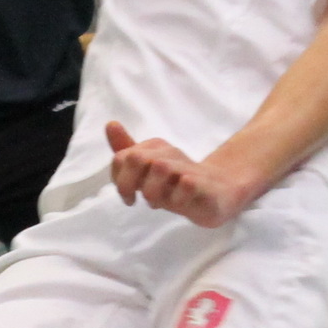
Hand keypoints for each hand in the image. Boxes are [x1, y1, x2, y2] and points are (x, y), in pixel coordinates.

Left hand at [103, 120, 256, 228]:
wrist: (218, 192)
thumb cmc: (177, 183)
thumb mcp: (148, 171)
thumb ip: (127, 151)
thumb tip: (110, 124)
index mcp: (154, 149)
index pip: (121, 157)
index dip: (118, 178)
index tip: (128, 195)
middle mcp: (169, 154)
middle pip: (136, 158)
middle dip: (128, 183)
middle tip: (133, 200)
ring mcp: (187, 168)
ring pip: (160, 167)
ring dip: (151, 190)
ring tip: (155, 203)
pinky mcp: (203, 184)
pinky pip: (187, 184)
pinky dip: (176, 197)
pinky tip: (176, 203)